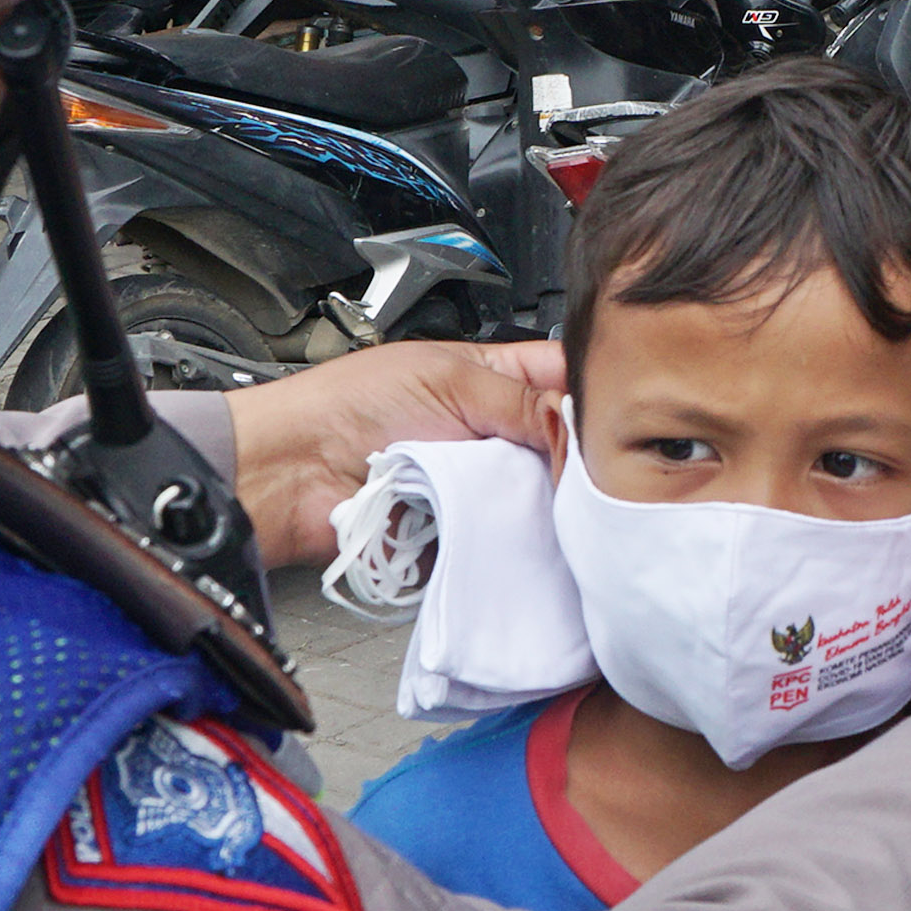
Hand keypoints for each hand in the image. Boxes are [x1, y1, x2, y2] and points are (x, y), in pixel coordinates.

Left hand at [226, 338, 562, 567]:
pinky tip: (525, 529)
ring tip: (553, 495)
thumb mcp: (449, 380)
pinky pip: (508, 535)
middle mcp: (490, 428)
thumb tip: (580, 426)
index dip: (592, 393)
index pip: (562, 378)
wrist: (295, 472)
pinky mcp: (464, 527)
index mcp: (490, 374)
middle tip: (588, 465)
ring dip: (547, 496)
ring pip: (542, 493)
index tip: (615, 414)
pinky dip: (517, 535)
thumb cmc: (349, 406)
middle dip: (575, 454)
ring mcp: (479, 480)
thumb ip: (523, 402)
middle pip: (562, 443)